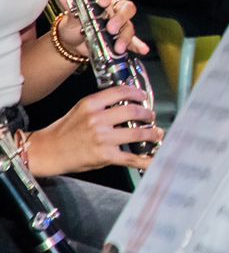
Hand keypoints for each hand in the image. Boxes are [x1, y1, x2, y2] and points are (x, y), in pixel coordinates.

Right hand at [27, 85, 160, 175]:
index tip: (144, 96)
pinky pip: (131, 158)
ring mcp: (102, 138)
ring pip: (137, 133)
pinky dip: (146, 160)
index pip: (120, 92)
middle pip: (133, 111)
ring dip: (152, 133)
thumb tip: (126, 101)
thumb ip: (101, 105)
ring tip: (156, 133)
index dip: (137, 93)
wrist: (48, 151)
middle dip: (147, 114)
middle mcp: (97, 119)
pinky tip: (154, 158)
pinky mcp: (105, 155)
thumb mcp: (80, 109)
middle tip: (151, 116)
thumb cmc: (64, 131)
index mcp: (91, 105)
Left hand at [56, 0, 147, 57]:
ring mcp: (120, 24)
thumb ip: (70, 7)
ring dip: (124, 36)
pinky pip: (133, 41)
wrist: (71, 43)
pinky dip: (137, 45)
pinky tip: (142, 49)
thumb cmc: (73, 25)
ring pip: (128, 26)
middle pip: (126, 8)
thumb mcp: (70, 16)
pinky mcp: (121, 39)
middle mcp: (114, 10)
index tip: (102, 1)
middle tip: (110, 28)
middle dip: (120, 18)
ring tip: (117, 47)